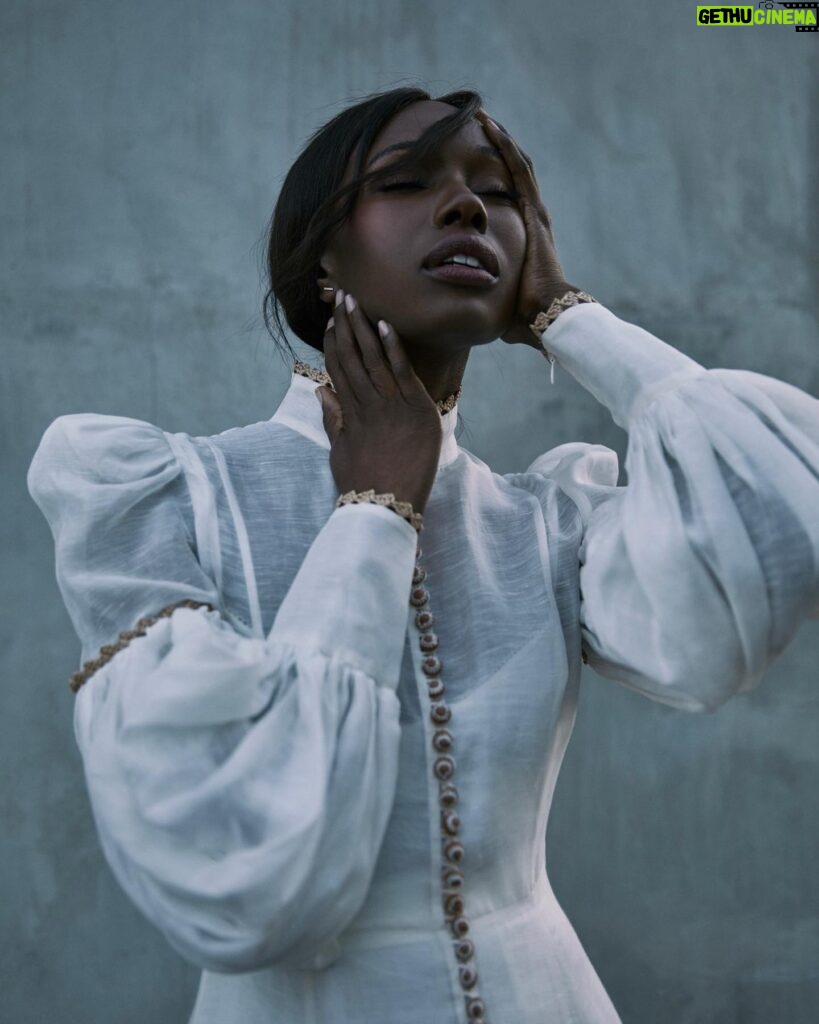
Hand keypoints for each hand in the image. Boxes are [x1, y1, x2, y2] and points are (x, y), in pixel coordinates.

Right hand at [316, 291, 442, 516]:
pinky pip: (402, 373)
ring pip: (374, 359)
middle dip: (345, 326)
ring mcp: (390, 406)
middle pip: (352, 358)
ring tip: (356, 301)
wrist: (386, 508)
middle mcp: (366, 405)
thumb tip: (320, 390)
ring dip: (364, 328)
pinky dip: (394, 348)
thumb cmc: (364, 485)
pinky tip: (385, 325)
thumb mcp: (340, 452)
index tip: (329, 322)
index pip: (337, 370)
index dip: (332, 344)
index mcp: (349, 415)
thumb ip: (332, 419)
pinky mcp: (415, 411)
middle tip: (341, 297)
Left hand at [476, 110, 579, 348]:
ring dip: (502, 141)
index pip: (515, 198)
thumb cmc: (529, 317)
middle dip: (501, 150)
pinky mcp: (533, 214)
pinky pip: (518, 172)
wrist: (550, 316)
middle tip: (482, 127)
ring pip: (519, 167)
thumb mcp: (504, 301)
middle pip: (519, 175)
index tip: (484, 159)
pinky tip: (492, 129)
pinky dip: (506, 149)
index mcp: (531, 237)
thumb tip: (481, 314)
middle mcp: (536, 220)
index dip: (501, 176)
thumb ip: (493, 299)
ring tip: (483, 118)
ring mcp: (537, 214)